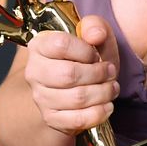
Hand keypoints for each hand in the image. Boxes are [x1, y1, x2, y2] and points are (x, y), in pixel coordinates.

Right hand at [24, 15, 119, 136]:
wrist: (76, 85)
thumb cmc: (85, 57)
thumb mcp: (93, 35)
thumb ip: (95, 26)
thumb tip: (95, 34)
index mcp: (40, 45)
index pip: (61, 45)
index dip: (86, 51)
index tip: (96, 54)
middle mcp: (34, 72)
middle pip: (70, 75)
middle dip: (98, 74)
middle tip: (111, 72)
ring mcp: (40, 97)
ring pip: (77, 98)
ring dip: (103, 93)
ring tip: (112, 87)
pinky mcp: (51, 118)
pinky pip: (77, 119)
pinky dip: (98, 113)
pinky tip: (107, 105)